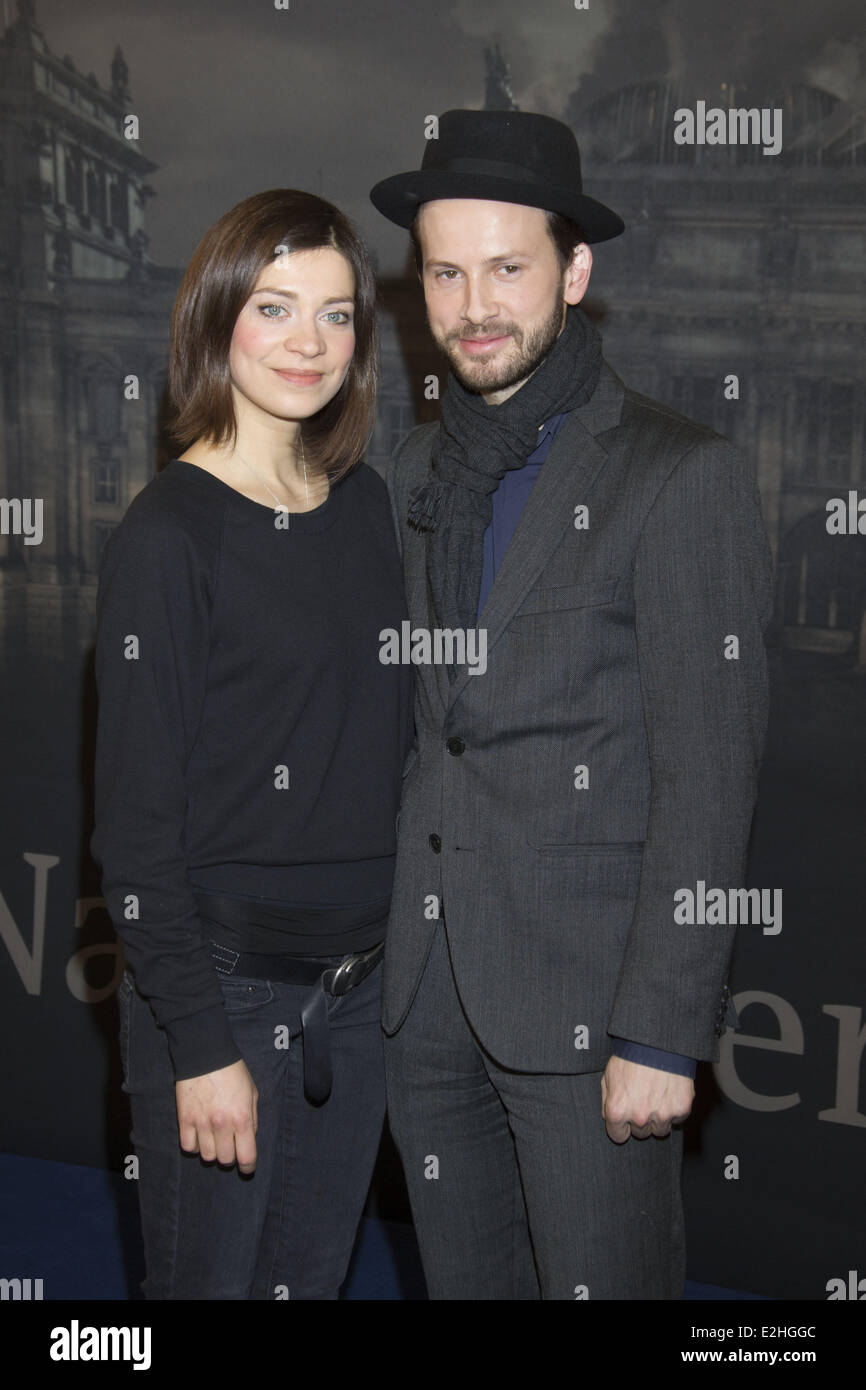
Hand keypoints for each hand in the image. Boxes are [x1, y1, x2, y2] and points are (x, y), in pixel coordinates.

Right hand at [175, 1058, 258, 1172]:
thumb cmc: (233, 1072)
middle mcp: (222, 1125)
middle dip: (230, 1157)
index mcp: (242, 1119)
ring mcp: (202, 1124)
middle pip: (225, 1160)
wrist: (205, 1055)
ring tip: (214, 1139)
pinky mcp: (184, 1120)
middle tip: (230, 1147)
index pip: (247, 1157)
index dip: (248, 1167)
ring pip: (207, 1156)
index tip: (247, 1167)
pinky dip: (194, 1146)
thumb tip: (248, 1139)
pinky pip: (188, 1147)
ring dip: (212, 1152)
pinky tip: (199, 1136)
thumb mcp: (252, 1093)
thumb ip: (252, 1119)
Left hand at [600, 1054, 692, 1143]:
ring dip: (659, 1118)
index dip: (621, 1127)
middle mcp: (639, 1117)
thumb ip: (607, 1100)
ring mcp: (662, 1115)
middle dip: (641, 1120)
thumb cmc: (629, 1056)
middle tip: (643, 1100)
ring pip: (660, 1130)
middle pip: (641, 1133)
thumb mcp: (608, 1075)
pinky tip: (669, 1093)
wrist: (656, 1042)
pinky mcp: (681, 1109)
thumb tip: (609, 1117)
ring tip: (657, 1097)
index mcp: (617, 1111)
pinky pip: (678, 1119)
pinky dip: (675, 1109)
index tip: (626, 1119)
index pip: (618, 1136)